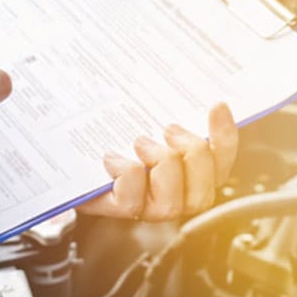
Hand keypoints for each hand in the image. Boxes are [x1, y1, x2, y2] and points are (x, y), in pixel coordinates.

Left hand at [76, 103, 237, 221]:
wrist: (72, 150)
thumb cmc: (115, 130)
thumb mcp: (144, 114)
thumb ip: (167, 108)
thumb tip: (198, 86)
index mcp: (191, 173)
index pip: (221, 162)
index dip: (225, 137)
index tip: (216, 105)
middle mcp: (174, 196)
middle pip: (204, 193)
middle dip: (192, 156)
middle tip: (168, 129)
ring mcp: (146, 207)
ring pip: (172, 205)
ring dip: (160, 165)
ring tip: (140, 142)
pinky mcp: (117, 209)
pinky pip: (132, 202)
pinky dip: (125, 174)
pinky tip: (112, 157)